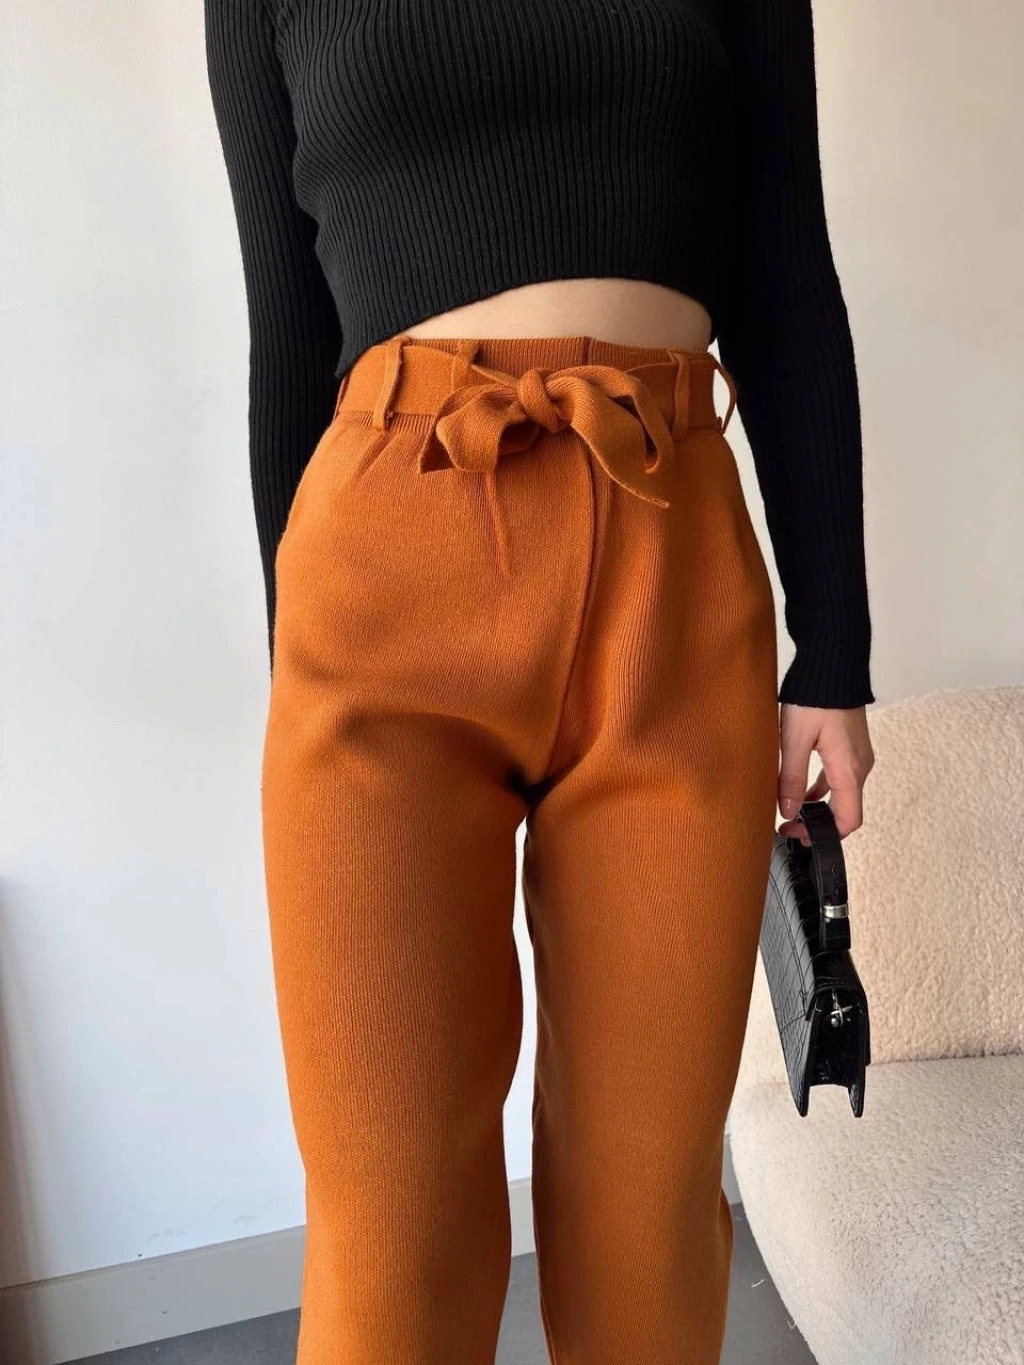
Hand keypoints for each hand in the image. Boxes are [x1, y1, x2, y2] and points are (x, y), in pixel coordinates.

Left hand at [777, 704, 874, 843]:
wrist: (833, 665)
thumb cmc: (815, 698)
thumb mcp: (795, 740)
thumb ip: (792, 778)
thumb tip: (788, 811)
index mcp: (849, 769)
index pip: (848, 820)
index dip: (824, 835)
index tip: (796, 834)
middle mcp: (860, 766)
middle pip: (845, 811)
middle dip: (818, 824)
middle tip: (788, 826)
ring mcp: (858, 756)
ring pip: (841, 795)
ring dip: (819, 807)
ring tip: (790, 809)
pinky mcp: (851, 747)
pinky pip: (839, 778)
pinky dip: (822, 789)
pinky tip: (800, 787)